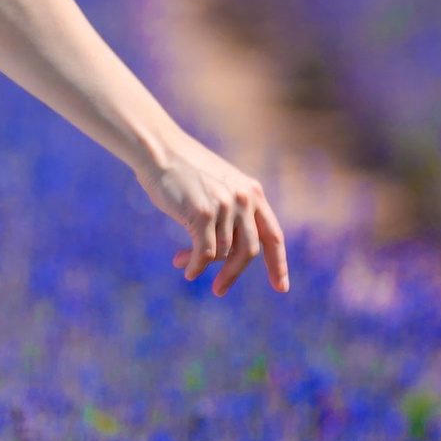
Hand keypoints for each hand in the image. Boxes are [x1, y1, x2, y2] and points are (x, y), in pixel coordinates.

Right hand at [143, 135, 289, 295]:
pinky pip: (205, 253)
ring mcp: (226, 206)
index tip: (281, 287)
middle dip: (234, 274)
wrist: (159, 150)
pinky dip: (195, 265)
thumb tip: (225, 255)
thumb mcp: (218, 188)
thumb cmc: (182, 171)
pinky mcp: (203, 214)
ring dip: (202, 264)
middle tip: (219, 290)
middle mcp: (245, 200)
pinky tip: (186, 269)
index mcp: (253, 192)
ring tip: (184, 264)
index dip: (278, 264)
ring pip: (222, 253)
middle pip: (249, 251)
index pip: (274, 236)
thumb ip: (231, 212)